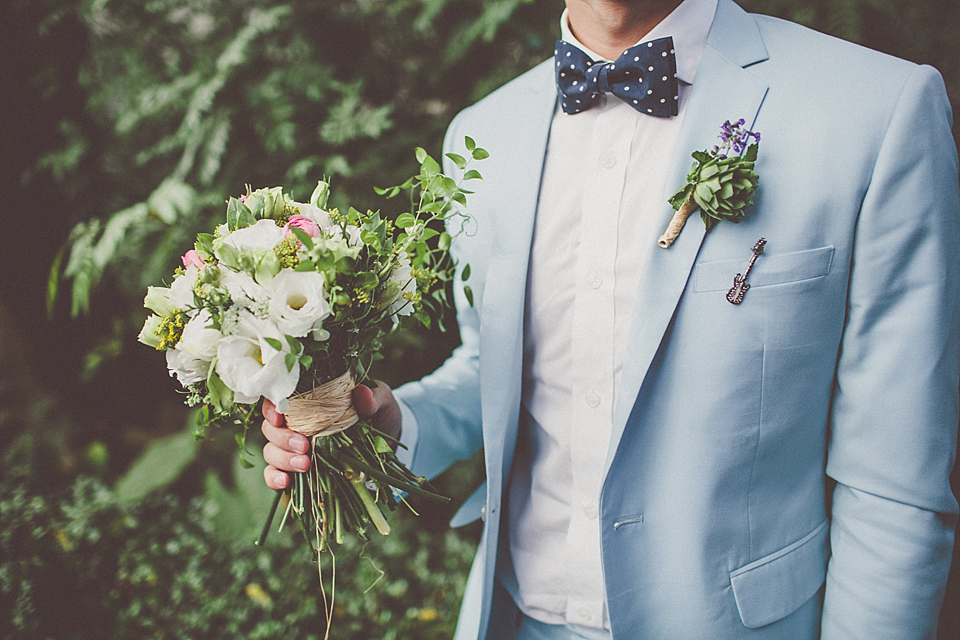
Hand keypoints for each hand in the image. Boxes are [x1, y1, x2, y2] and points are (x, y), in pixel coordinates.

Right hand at [260, 380, 401, 490]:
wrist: (387, 443)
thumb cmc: (380, 414)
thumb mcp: (382, 402)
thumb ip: (373, 398)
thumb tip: (362, 393)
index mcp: (309, 400)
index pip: (278, 399)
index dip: (272, 407)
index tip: (280, 416)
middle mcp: (296, 423)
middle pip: (271, 428)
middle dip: (282, 438)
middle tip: (304, 446)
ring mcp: (294, 447)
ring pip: (271, 451)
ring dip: (282, 459)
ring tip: (305, 465)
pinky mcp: (297, 469)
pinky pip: (274, 474)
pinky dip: (274, 478)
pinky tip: (285, 482)